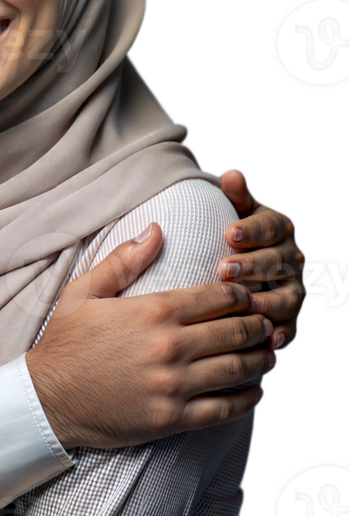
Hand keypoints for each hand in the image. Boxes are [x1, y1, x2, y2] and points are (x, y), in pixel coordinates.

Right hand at [26, 224, 275, 450]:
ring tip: (268, 352)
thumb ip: (123, 260)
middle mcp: (169, 346)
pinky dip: (249, 398)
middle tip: (267, 322)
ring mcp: (174, 385)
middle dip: (259, 324)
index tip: (248, 295)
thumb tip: (156, 230)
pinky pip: (227, 409)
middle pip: (236, 331)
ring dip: (261, 359)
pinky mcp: (174, 418)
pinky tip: (256, 390)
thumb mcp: (83, 292)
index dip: (241, 294)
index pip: (217, 297)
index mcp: (152, 311)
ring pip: (240, 369)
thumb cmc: (65, 342)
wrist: (49, 398)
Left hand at [216, 167, 305, 351]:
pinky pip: (290, 327)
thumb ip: (235, 195)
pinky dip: (283, 334)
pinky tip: (269, 340)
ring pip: (288, 296)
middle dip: (252, 265)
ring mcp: (293, 288)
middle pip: (277, 262)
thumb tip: (233, 174)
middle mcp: (291, 257)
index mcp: (278, 227)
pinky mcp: (289, 316)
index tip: (229, 233)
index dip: (252, 230)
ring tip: (246, 305)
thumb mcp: (233, 211)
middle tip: (223, 269)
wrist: (234, 259)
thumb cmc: (230, 233)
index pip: (270, 227)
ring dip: (268, 301)